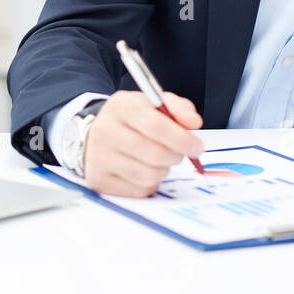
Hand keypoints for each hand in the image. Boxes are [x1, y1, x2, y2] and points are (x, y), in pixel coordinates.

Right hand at [83, 91, 203, 197]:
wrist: (96, 134)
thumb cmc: (130, 120)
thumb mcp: (152, 104)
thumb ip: (177, 108)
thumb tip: (193, 122)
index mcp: (121, 107)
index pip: (156, 126)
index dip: (182, 139)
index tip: (196, 146)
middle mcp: (106, 131)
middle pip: (155, 154)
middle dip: (176, 156)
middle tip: (179, 153)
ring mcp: (100, 157)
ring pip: (149, 175)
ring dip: (163, 170)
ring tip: (159, 160)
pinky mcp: (99, 179)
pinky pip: (139, 190)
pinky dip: (150, 183)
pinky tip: (144, 169)